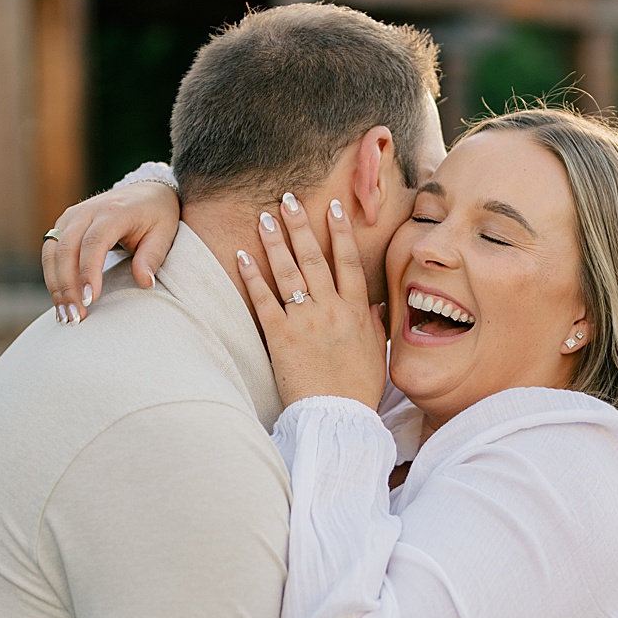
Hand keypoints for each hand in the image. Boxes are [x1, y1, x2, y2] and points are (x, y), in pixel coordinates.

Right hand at [41, 179, 179, 320]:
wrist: (145, 192)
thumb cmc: (157, 216)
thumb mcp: (164, 234)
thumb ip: (152, 258)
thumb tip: (144, 283)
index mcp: (113, 211)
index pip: (94, 242)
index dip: (88, 272)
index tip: (89, 300)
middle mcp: (87, 211)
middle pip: (66, 249)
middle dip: (67, 286)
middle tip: (76, 317)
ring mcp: (71, 217)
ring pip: (52, 253)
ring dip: (55, 286)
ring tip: (65, 316)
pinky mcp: (62, 225)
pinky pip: (50, 254)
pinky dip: (52, 279)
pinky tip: (60, 302)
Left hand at [231, 192, 388, 409]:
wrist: (337, 418)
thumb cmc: (356, 389)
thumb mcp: (374, 353)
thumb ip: (372, 324)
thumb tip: (375, 303)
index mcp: (356, 312)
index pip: (348, 262)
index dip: (340, 232)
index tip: (332, 208)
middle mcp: (332, 310)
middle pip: (315, 258)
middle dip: (301, 226)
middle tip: (288, 199)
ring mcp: (306, 321)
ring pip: (289, 272)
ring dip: (276, 242)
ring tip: (264, 218)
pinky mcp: (281, 337)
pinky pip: (264, 300)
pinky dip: (252, 276)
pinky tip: (242, 255)